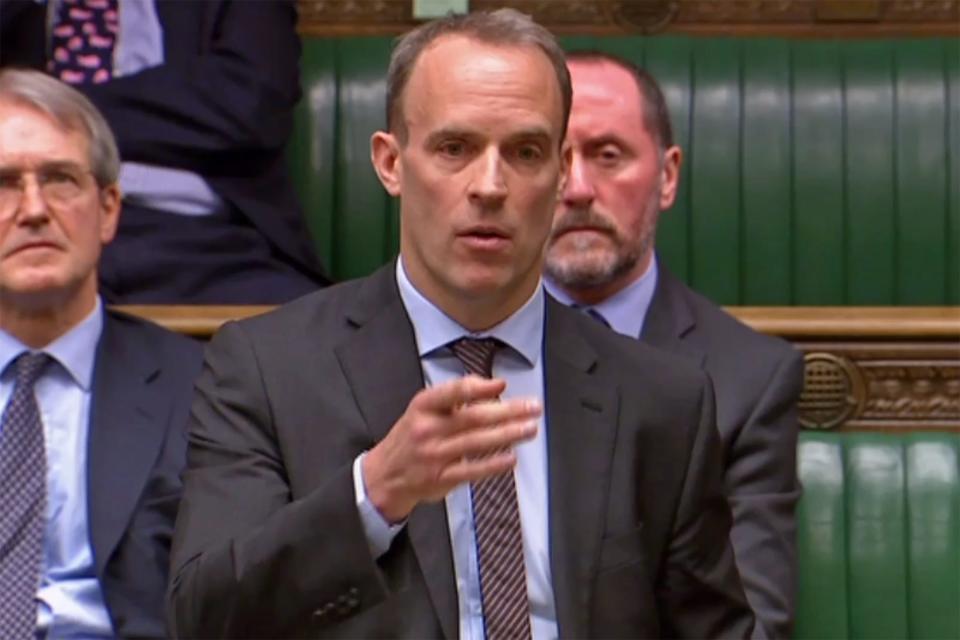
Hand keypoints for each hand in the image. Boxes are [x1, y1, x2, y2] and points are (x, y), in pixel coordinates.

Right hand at [362, 375, 540, 522]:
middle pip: (474, 417)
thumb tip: (491, 385)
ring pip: (477, 442)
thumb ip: (454, 396)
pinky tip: (512, 458)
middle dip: (508, 411)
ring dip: (508, 434)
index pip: (454, 392)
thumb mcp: (423, 408)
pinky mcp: (442, 478)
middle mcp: (428, 428)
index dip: (480, 387)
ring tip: (530, 429)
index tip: (503, 384)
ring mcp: (435, 455)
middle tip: (533, 407)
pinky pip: (473, 470)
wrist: (385, 475)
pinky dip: (494, 464)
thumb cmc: (411, 436)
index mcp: (423, 406)